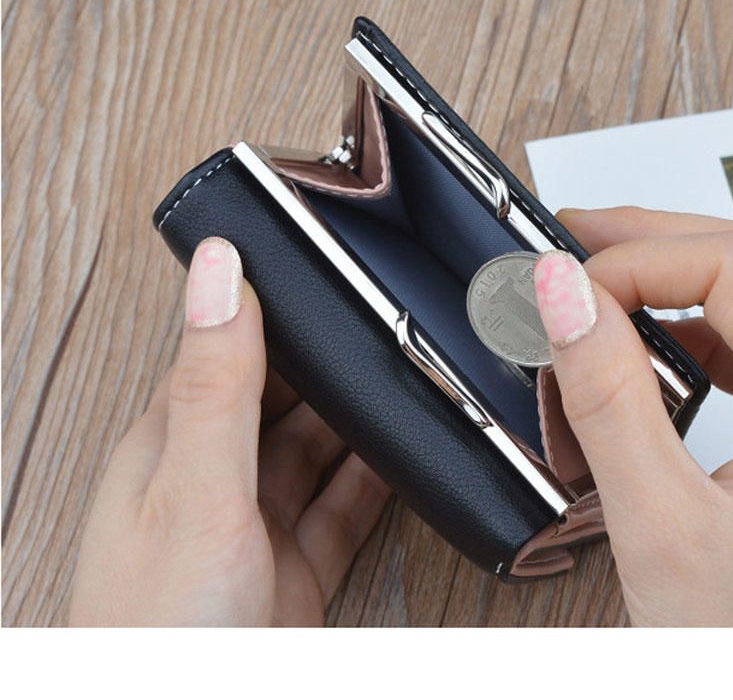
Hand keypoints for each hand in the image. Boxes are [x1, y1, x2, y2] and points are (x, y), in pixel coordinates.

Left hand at [69, 237, 389, 625]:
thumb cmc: (162, 626)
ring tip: (413, 375)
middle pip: (285, 394)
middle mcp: (215, 472)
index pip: (229, 344)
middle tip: (393, 321)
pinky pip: (346, 504)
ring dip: (361, 416)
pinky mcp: (298, 566)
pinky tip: (408, 452)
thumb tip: (220, 266)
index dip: (277, 305)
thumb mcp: (196, 487)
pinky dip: (378, 477)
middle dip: (333, 361)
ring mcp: (259, 521)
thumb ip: (218, 380)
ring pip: (322, 448)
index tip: (330, 264)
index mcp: (175, 437)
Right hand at [532, 208, 732, 625]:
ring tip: (610, 277)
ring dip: (682, 275)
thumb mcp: (663, 530)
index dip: (642, 260)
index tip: (569, 286)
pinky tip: (656, 339)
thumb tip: (564, 301)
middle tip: (582, 235)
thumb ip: (609, 404)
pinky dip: (703, 328)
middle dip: (662, 238)